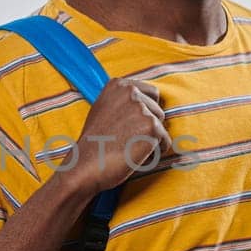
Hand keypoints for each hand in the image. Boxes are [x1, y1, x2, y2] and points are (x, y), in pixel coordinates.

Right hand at [61, 77, 174, 193]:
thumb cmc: (94, 144)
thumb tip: (146, 104)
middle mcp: (130, 92)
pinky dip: (154, 153)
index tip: (131, 126)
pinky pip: (165, 142)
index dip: (145, 113)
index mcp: (118, 85)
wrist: (84, 166)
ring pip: (162, 126)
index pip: (152, 93)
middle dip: (148, 126)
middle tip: (125, 139)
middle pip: (158, 110)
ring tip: (127, 146)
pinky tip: (133, 155)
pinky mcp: (151, 126)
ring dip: (150, 139)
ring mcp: (141, 108)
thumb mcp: (103, 110)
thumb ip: (122, 102)